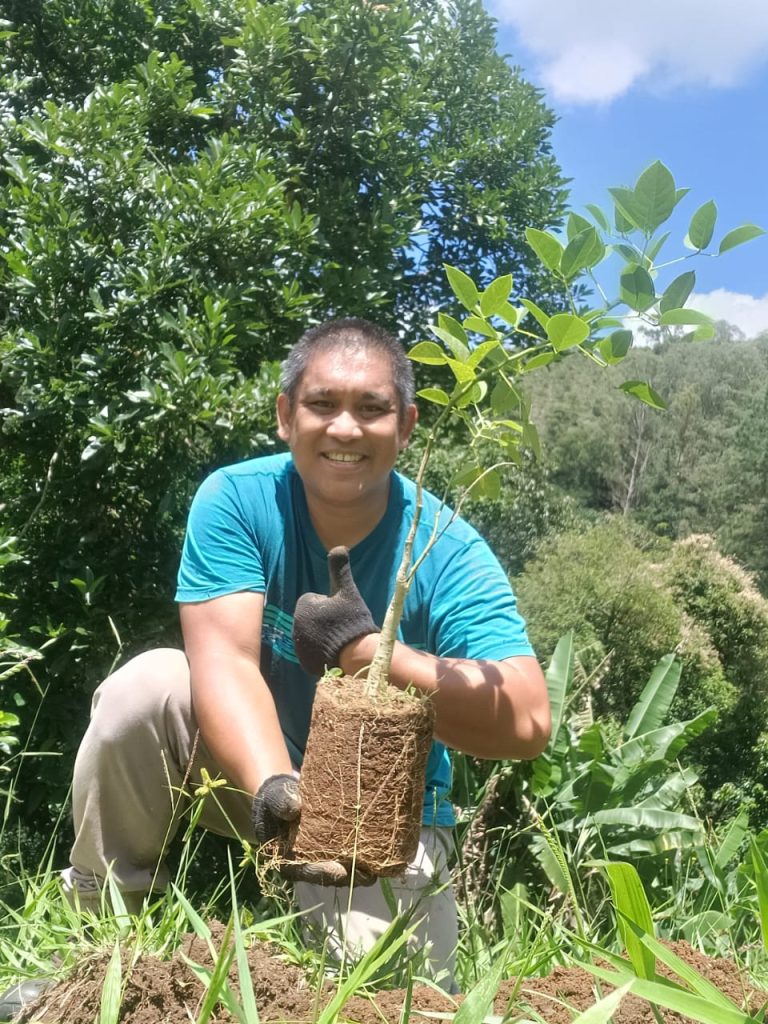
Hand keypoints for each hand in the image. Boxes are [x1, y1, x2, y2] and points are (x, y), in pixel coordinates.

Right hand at [251, 775, 376, 886]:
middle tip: (368, 875)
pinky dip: (362, 859)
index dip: (323, 872)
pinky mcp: (332, 852)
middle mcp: (305, 866)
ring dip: (359, 872)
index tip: (339, 870)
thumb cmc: (276, 800)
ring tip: (379, 869)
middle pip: (329, 877)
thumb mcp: (275, 798)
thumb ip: (282, 803)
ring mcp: (320, 861)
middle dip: (349, 877)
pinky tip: (379, 855)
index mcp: (287, 860)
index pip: (306, 871)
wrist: (283, 798)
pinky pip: (348, 860)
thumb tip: (294, 808)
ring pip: (342, 872)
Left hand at [292, 547, 377, 675]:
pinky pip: (312, 651)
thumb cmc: (352, 619)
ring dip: (322, 635)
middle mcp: (295, 626)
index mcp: (303, 606)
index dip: (328, 605)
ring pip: (312, 634)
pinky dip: (320, 651)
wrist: (355, 653)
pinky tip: (333, 651)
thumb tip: (340, 545)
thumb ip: (340, 569)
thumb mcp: (347, 591)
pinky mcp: (304, 661)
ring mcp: (299, 645)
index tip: (339, 612)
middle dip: (323, 620)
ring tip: (338, 638)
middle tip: (340, 625)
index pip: (313, 600)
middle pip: (311, 618)